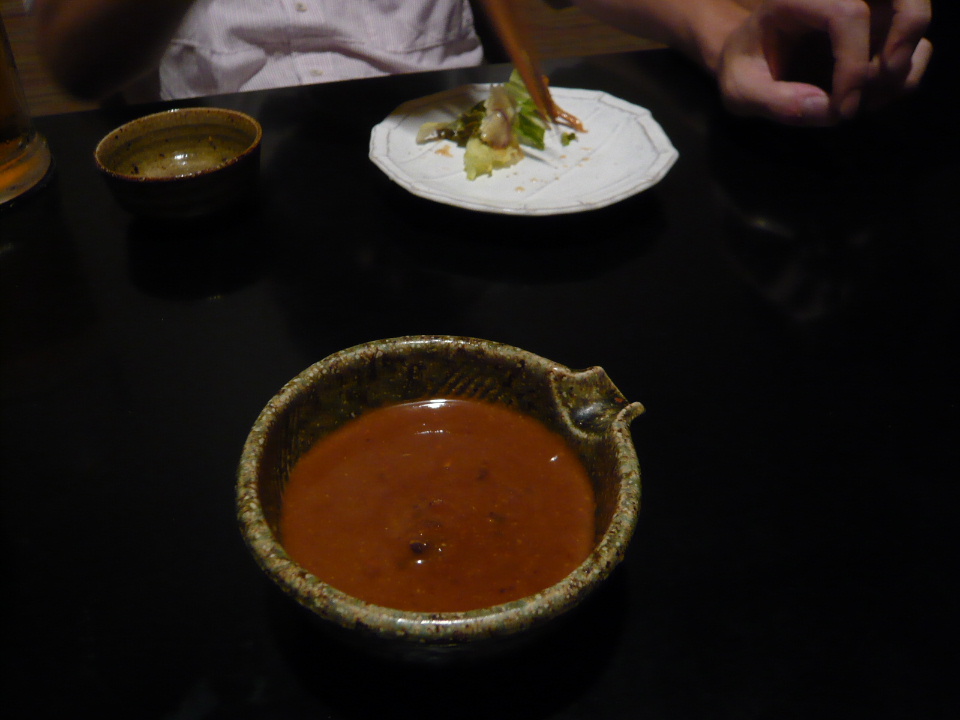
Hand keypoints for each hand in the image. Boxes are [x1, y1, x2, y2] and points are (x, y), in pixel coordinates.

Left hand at [715, 0, 931, 125]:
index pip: (846, 14)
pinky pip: (916, 42)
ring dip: (905, 64)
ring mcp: (865, 7)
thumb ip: (774, 101)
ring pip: (914, 17)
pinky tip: (874, 99)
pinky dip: (907, 73)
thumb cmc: (744, 68)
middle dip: (905, 38)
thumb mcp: (740, 90)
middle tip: (885, 81)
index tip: (842, 109)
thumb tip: (826, 110)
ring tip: (869, 101)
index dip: (852, 63)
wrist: (750, 60)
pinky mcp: (880, 28)